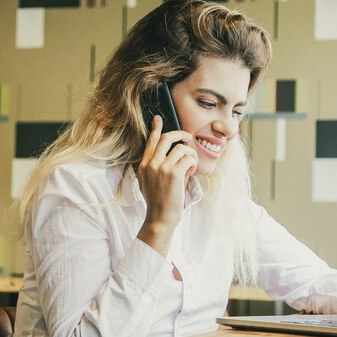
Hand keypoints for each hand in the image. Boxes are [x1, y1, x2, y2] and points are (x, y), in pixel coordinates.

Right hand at [136, 115, 197, 254]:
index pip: (151, 141)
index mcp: (143, 165)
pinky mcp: (174, 173)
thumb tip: (159, 157)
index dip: (156, 128)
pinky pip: (188, 158)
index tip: (159, 118)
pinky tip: (191, 172)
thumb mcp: (145, 183)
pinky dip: (193, 163)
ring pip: (181, 148)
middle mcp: (151, 164)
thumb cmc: (157, 202)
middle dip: (180, 135)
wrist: (160, 218)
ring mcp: (161, 168)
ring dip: (190, 154)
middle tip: (188, 138)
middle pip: (167, 138)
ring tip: (191, 165)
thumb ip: (149, 169)